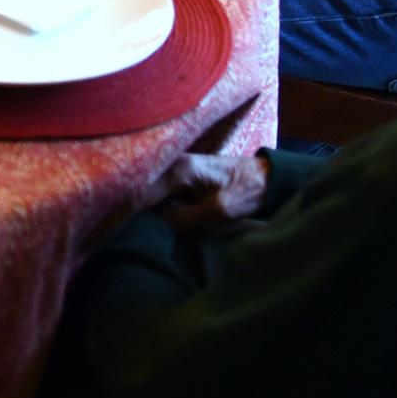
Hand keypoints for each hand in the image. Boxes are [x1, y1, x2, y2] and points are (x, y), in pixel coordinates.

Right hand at [141, 151, 270, 233]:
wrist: (268, 178)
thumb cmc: (247, 191)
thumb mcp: (218, 211)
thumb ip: (185, 218)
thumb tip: (155, 227)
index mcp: (178, 169)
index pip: (142, 193)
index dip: (132, 213)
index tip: (128, 231)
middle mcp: (170, 164)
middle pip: (142, 190)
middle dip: (136, 210)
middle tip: (135, 233)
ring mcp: (174, 168)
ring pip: (149, 192)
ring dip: (147, 209)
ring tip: (142, 229)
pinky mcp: (180, 176)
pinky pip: (160, 193)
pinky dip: (157, 206)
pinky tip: (158, 220)